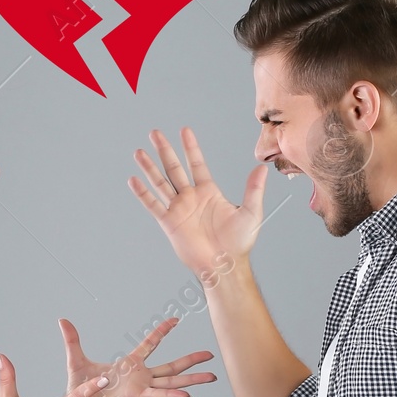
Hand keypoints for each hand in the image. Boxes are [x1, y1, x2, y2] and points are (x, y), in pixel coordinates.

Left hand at [60, 316, 215, 396]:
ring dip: (191, 379)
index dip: (162, 332)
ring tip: (211, 376)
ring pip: (172, 381)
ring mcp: (140, 388)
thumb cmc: (77, 392)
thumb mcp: (76, 360)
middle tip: (210, 355)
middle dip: (191, 360)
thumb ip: (72, 340)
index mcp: (129, 365)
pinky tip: (186, 394)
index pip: (150, 344)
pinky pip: (157, 395)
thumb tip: (62, 320)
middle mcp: (139, 377)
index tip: (176, 319)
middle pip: (171, 366)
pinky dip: (171, 394)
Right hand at [129, 127, 266, 280]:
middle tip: (155, 133)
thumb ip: (254, 190)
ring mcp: (179, 209)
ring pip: (160, 183)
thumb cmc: (239, 243)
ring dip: (150, 167)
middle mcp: (191, 198)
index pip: (197, 164)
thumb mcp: (251, 212)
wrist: (224, 265)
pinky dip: (143, 193)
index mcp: (209, 192)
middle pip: (174, 168)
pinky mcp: (169, 223)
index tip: (184, 131)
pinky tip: (134, 180)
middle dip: (165, 150)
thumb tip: (262, 169)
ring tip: (139, 152)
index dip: (190, 147)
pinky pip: (153, 205)